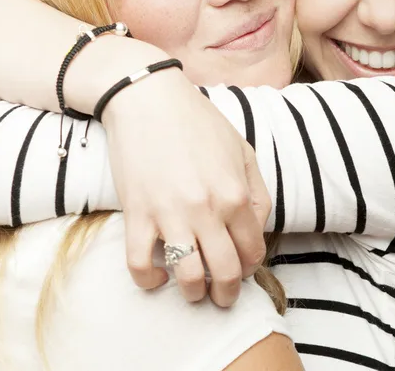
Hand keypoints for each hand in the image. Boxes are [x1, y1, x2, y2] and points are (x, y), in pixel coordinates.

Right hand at [101, 69, 270, 306]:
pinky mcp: (137, 214)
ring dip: (193, 293)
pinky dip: (150, 281)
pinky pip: (140, 266)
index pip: (253, 251)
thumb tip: (257, 228)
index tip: (242, 268)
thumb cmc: (198, 122)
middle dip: (228, 293)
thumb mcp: (242, 150)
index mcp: (236, 193)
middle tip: (222, 295)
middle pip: (226, 273)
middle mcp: (207, 210)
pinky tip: (158, 275)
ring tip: (193, 288)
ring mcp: (170, 214)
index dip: (251, 267)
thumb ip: (257, 192)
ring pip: (188, 278)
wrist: (149, 100)